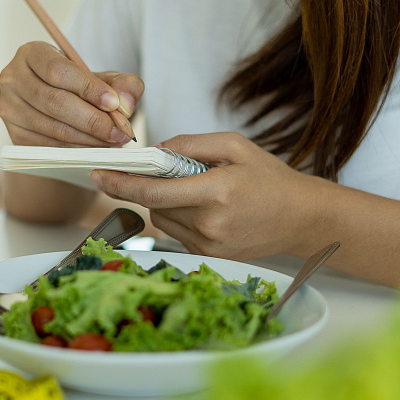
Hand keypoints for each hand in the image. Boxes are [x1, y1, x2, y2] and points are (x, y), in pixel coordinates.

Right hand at [0, 41, 144, 146]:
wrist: (63, 105)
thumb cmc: (83, 87)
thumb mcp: (105, 78)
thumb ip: (123, 84)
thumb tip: (125, 104)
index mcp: (32, 53)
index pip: (58, 70)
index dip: (88, 88)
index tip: (114, 103)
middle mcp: (13, 78)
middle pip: (55, 102)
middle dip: (93, 120)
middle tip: (120, 132)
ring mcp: (9, 108)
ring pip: (53, 128)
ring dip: (89, 139)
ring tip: (113, 141)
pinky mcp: (15, 134)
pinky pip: (49, 147)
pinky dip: (77, 150)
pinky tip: (95, 148)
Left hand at [89, 132, 316, 259]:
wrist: (300, 218)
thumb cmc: (270, 178)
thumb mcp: (235, 146)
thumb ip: (190, 143)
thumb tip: (155, 150)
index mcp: (216, 193)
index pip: (154, 191)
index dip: (121, 183)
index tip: (99, 174)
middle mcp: (209, 225)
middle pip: (154, 204)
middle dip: (149, 185)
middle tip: (166, 170)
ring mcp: (209, 246)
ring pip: (162, 219)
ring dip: (164, 201)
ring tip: (196, 190)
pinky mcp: (209, 256)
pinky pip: (176, 232)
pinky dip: (179, 216)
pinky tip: (205, 208)